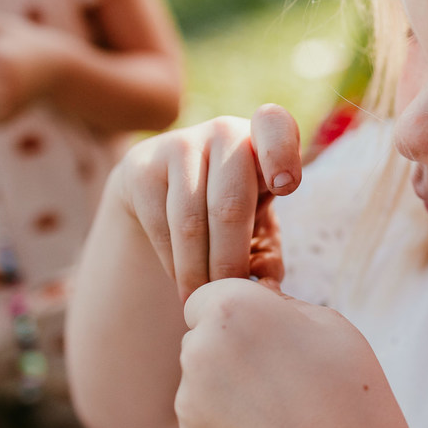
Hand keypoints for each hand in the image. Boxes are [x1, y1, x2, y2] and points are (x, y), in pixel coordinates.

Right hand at [114, 104, 301, 301]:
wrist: (166, 189)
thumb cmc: (233, 212)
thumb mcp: (259, 226)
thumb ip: (270, 254)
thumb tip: (265, 289)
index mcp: (264, 139)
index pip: (274, 126)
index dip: (281, 153)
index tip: (285, 186)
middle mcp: (224, 132)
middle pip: (229, 205)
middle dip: (230, 263)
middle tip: (229, 298)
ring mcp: (179, 145)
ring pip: (191, 223)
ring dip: (198, 272)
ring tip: (203, 301)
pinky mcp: (141, 167)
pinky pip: (160, 227)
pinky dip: (174, 264)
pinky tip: (183, 282)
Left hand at [176, 278, 421, 427]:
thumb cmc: (346, 386)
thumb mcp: (325, 321)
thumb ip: (278, 306)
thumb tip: (258, 302)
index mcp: (231, 309)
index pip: (207, 295)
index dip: (234, 310)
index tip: (262, 329)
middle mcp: (199, 350)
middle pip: (200, 339)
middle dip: (228, 349)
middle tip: (277, 371)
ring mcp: (190, 399)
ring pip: (200, 381)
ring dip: (227, 388)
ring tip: (278, 408)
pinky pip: (204, 420)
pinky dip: (228, 424)